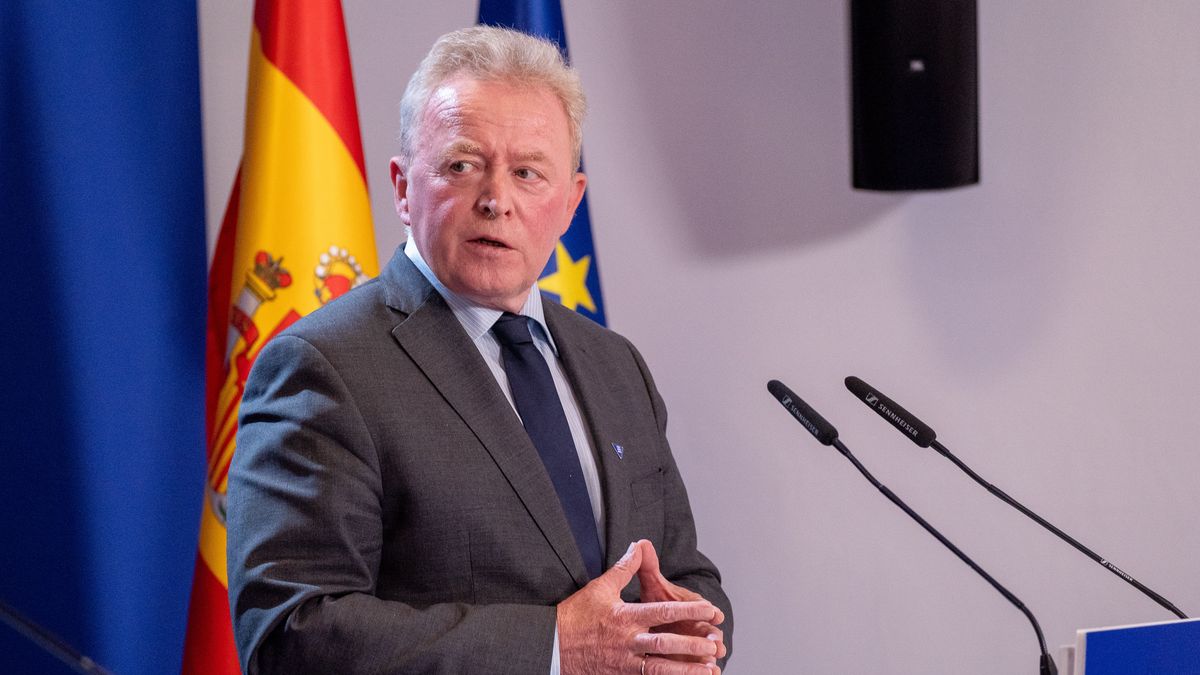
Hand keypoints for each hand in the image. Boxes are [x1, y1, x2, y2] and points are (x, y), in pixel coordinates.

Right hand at [558, 541, 721, 673]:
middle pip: (665, 643)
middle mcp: (627, 640)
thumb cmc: (576, 615)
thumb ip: (625, 568)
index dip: (688, 610)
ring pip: (660, 668)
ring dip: (685, 671)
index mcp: (625, 616)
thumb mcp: (600, 587)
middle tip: (714, 646)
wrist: (552, 645)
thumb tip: (639, 546)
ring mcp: (624, 662)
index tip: (710, 610)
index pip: (662, 611)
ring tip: (709, 671)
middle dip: (691, 646)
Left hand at [636, 540, 726, 671]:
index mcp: (688, 607)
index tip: (713, 612)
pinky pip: (693, 667)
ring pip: (703, 652)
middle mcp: (694, 626)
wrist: (658, 620)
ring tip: (711, 664)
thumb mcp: (652, 585)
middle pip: (705, 632)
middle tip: (716, 642)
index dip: (706, 610)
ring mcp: (692, 645)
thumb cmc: (658, 602)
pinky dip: (700, 671)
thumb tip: (642, 543)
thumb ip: (648, 567)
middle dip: (711, 637)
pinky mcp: (687, 660)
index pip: (699, 607)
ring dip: (708, 657)